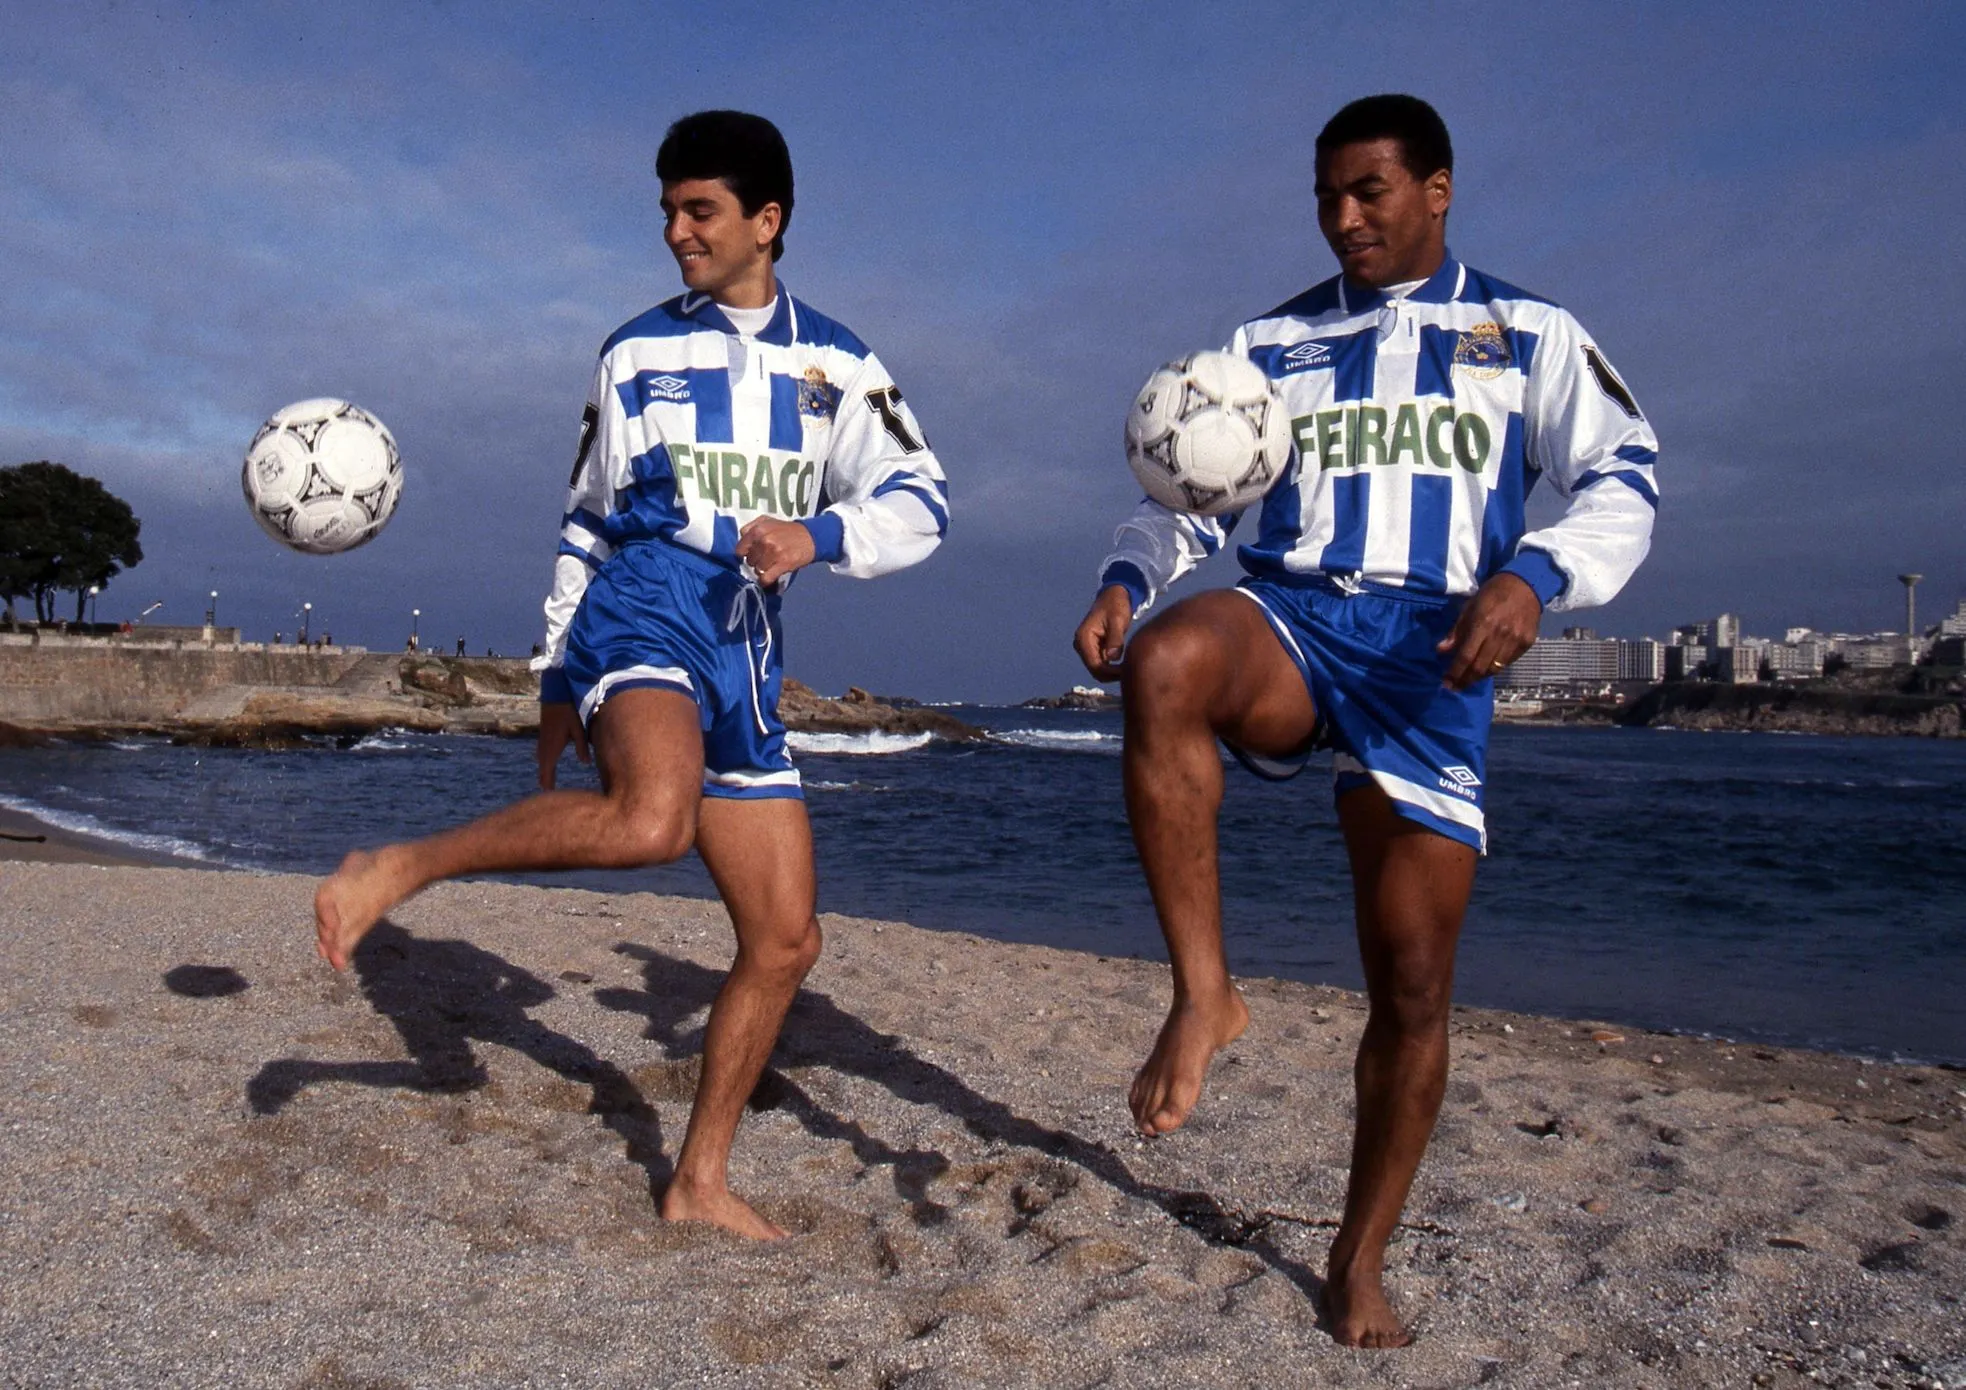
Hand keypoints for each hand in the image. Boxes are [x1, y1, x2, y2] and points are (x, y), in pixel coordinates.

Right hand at [536, 702, 589, 788]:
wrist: (555, 693)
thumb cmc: (569, 711)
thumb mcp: (579, 729)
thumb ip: (581, 746)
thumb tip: (586, 763)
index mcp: (552, 747)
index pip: (547, 770)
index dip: (548, 783)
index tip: (549, 795)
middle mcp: (544, 746)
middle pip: (543, 768)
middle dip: (545, 780)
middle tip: (546, 794)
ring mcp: (542, 739)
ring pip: (541, 760)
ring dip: (543, 771)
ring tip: (546, 782)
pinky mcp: (543, 734)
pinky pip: (541, 753)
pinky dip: (543, 762)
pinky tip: (545, 762)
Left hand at [736, 516, 817, 587]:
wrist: (810, 537)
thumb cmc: (786, 530)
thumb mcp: (767, 521)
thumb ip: (751, 527)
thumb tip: (741, 539)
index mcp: (758, 530)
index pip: (740, 550)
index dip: (745, 553)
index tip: (753, 554)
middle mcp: (764, 540)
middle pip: (749, 561)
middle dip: (756, 561)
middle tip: (765, 558)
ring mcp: (774, 553)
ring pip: (757, 570)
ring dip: (763, 570)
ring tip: (771, 564)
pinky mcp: (783, 564)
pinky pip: (765, 579)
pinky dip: (765, 581)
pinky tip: (768, 577)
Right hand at [1073, 585, 1134, 681]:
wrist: (1114, 596)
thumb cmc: (1116, 605)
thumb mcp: (1118, 620)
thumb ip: (1115, 639)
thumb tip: (1112, 658)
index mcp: (1083, 638)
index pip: (1094, 665)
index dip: (1110, 673)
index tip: (1128, 672)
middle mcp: (1081, 645)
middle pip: (1095, 671)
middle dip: (1112, 675)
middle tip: (1132, 672)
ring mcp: (1086, 648)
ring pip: (1099, 670)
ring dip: (1113, 672)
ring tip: (1130, 668)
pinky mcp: (1094, 649)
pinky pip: (1103, 665)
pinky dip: (1113, 668)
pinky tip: (1126, 664)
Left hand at [1437, 573, 1541, 689]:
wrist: (1526, 584)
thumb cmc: (1493, 593)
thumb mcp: (1470, 606)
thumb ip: (1456, 630)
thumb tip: (1441, 650)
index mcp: (1483, 624)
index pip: (1466, 656)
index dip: (1455, 672)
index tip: (1446, 683)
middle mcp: (1500, 635)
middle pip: (1480, 667)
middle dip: (1465, 680)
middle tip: (1455, 687)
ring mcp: (1516, 640)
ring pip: (1495, 669)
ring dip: (1479, 677)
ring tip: (1468, 680)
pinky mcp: (1527, 643)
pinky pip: (1508, 663)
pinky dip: (1495, 668)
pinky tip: (1486, 669)